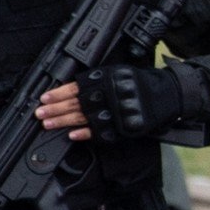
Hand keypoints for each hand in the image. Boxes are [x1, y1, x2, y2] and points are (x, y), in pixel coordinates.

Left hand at [56, 65, 191, 143]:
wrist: (169, 94)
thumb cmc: (141, 82)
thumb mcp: (118, 73)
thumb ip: (96, 81)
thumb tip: (68, 90)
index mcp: (107, 79)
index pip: (77, 87)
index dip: (58, 93)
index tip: (44, 97)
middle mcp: (111, 95)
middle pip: (77, 103)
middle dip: (56, 109)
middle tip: (39, 113)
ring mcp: (118, 112)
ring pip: (85, 118)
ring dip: (64, 122)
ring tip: (48, 124)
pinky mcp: (126, 127)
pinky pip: (103, 132)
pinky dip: (86, 134)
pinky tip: (72, 136)